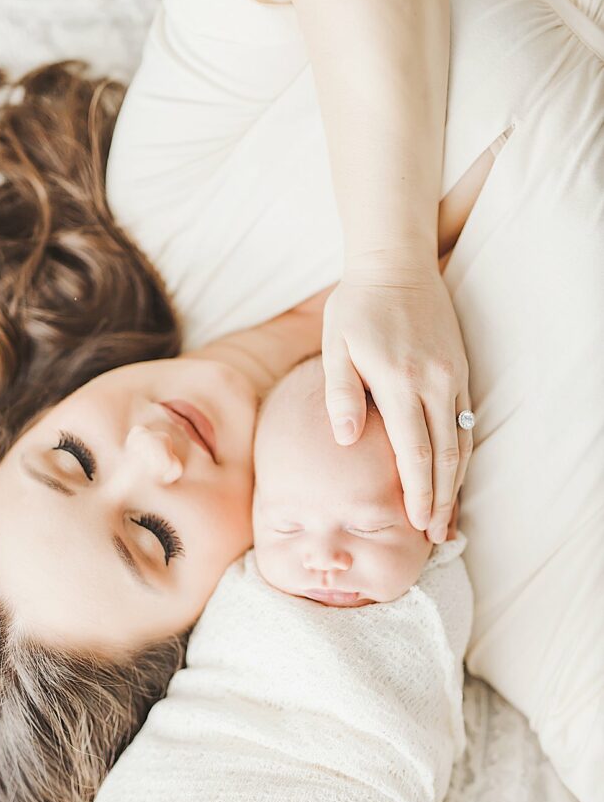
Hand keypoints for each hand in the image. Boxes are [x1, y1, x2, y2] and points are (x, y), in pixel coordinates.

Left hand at [321, 270, 471, 541]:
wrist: (395, 264)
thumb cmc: (356, 307)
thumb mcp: (335, 346)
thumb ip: (340, 394)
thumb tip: (343, 440)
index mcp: (399, 383)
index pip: (414, 452)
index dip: (418, 493)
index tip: (416, 525)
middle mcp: (433, 384)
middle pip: (444, 456)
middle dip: (441, 500)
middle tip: (437, 537)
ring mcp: (451, 377)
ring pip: (460, 441)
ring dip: (456, 483)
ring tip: (448, 518)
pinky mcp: (459, 370)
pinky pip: (465, 420)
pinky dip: (462, 453)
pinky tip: (455, 475)